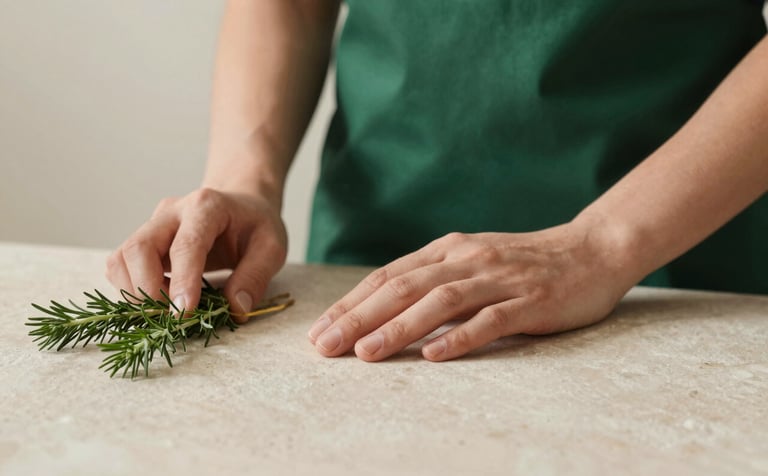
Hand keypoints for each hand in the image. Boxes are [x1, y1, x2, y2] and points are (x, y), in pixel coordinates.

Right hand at [106, 188, 286, 322]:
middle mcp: (172, 211)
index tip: (182, 313)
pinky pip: (120, 266)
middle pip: (138, 247)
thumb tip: (236, 309)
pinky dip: (130, 289)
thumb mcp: (272, 247)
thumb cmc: (255, 225)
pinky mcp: (143, 240)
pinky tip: (157, 301)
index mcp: (206, 207)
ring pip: (121, 258)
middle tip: (171, 317)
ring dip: (135, 292)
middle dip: (147, 289)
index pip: (186, 245)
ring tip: (165, 310)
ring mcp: (153, 224)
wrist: (241, 205)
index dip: (181, 281)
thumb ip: (256, 276)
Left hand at [307, 222, 636, 360]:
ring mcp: (499, 279)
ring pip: (440, 303)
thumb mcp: (473, 261)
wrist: (591, 249)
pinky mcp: (530, 301)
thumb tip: (384, 309)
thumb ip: (435, 279)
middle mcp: (467, 260)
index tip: (319, 330)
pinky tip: (434, 356)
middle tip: (325, 346)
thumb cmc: (525, 262)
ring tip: (365, 353)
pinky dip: (461, 338)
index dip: (351, 303)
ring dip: (399, 328)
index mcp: (448, 250)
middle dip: (359, 318)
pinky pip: (492, 320)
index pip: (389, 277)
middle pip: (404, 289)